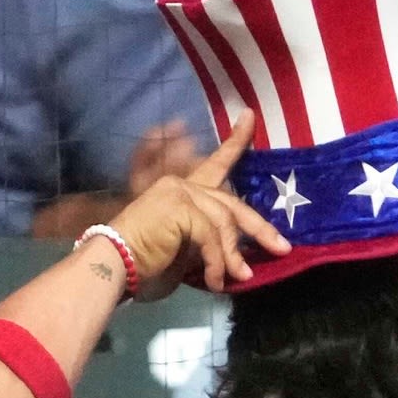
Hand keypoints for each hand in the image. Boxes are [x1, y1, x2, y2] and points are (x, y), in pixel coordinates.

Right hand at [106, 112, 291, 294]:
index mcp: (184, 190)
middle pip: (231, 203)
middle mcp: (182, 184)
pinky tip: (214, 280)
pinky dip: (217, 262)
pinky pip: (212, 237)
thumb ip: (209, 243)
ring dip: (232, 257)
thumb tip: (240, 260)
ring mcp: (180, 192)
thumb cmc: (145, 263)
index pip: (216, 162)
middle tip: (283, 247)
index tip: (250, 116)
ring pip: (224, 223)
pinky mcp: (180, 206)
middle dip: (260, 229)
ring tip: (237, 278)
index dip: (236, 141)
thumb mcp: (186, 251)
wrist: (115, 266)